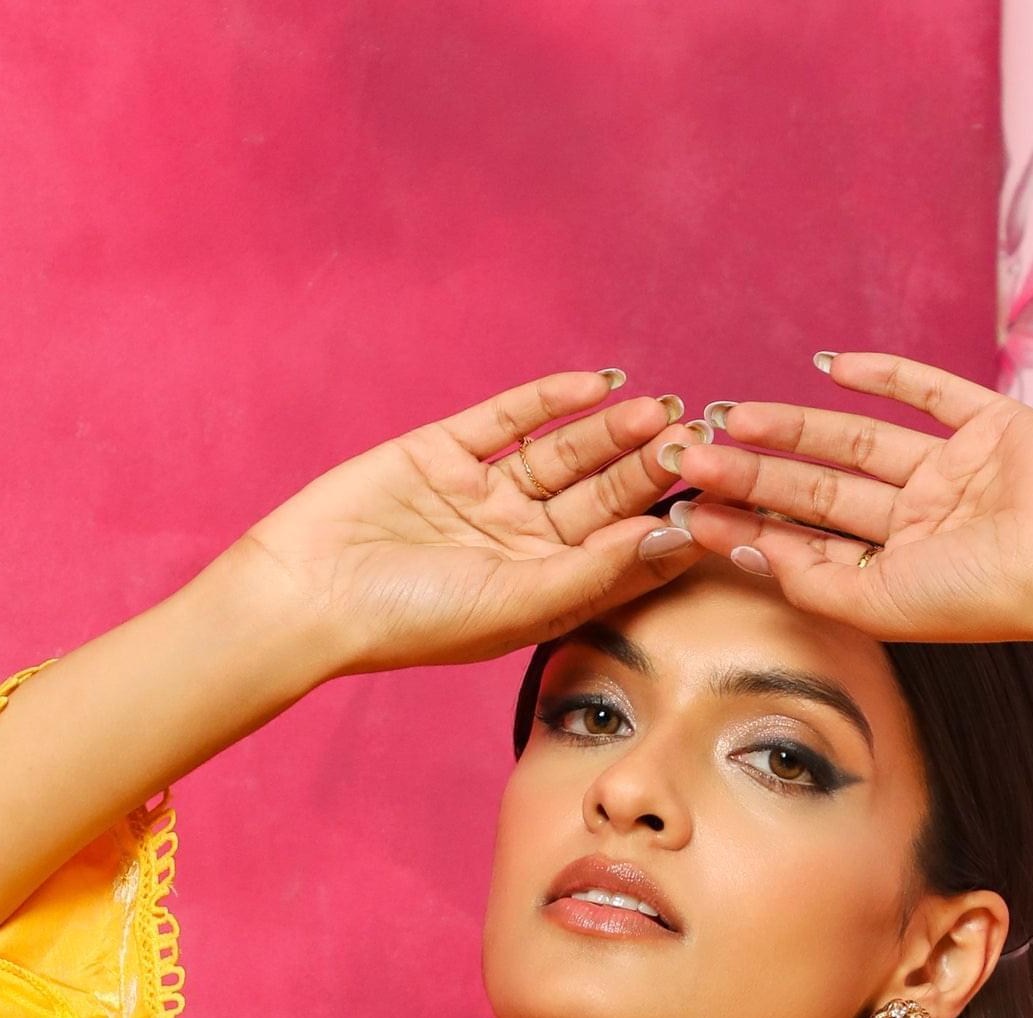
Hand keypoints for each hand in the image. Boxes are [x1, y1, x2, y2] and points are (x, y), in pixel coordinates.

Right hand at [236, 368, 698, 679]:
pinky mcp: (445, 451)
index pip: (621, 555)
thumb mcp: (521, 601)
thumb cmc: (416, 620)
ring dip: (611, 431)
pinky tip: (598, 382)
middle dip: (647, 470)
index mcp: (545, 592)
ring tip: (659, 410)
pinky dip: (552, 398)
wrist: (313, 591)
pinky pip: (510, 417)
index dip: (669, 528)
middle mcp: (522, 543)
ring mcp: (485, 494)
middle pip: (601, 497)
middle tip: (694, 441)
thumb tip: (674, 541)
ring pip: (564, 455)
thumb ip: (598, 569)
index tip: (719, 503)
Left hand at [665, 353, 1032, 708]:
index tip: (690, 508)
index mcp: (897, 571)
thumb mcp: (877, 605)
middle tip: (691, 452)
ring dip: (796, 426)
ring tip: (733, 415)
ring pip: (857, 441)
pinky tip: (828, 365)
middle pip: (821, 489)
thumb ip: (812, 582)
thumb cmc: (980, 597)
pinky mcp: (991, 422)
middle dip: (756, 472)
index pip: (809, 541)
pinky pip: (928, 390)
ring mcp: (954, 470)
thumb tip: (751, 551)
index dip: (750, 522)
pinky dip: (882, 374)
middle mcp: (920, 521)